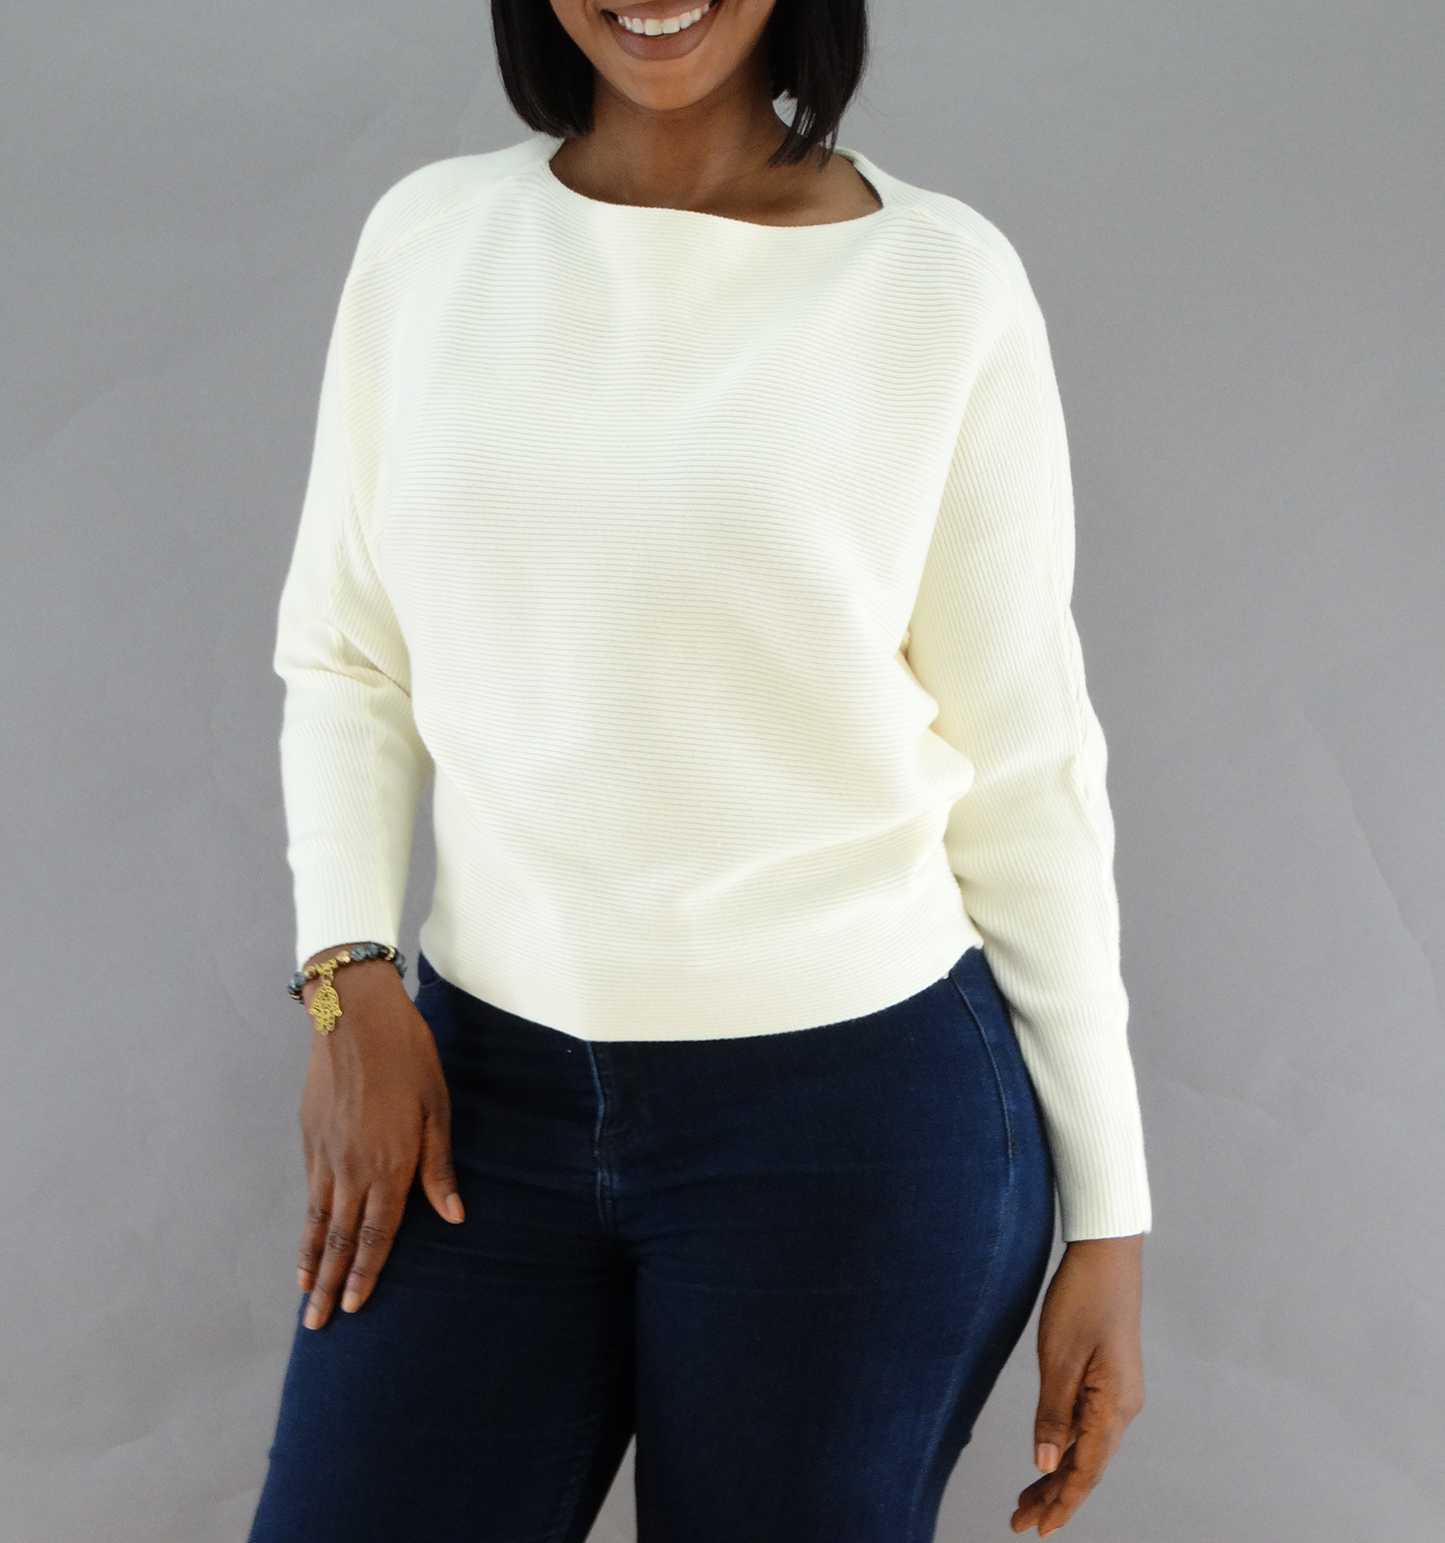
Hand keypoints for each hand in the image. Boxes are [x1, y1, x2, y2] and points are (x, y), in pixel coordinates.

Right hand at [295, 946, 463, 1329]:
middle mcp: (353, 1167)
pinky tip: (304, 1240)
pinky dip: (304, 1224)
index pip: (376, 1232)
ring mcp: (326, 1154)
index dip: (367, 1272)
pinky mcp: (309, 1138)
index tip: (357, 1306)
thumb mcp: (438, 1108)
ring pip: (317, 1220)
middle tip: (318, 1323)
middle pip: (339, 1237)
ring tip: (303, 1294)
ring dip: (310, 1260)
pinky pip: (308, 1193)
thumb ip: (439, 1166)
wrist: (354, 1016)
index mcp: (390, 1163)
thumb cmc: (408, 1056)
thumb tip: (453, 1215)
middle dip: (329, 1283)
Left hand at [1010, 1233, 1144, 1536]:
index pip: (1086, 1471)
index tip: (1036, 1530)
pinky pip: (1090, 1426)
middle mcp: (1124, 1407)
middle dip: (1055, 1496)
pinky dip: (1069, 1446)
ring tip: (1028, 1499)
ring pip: (1089, 1449)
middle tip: (1019, 1521)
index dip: (1061, 1503)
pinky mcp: (1111, 1379)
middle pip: (1088, 1467)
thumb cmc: (1083, 1298)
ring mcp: (1120, 1393)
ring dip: (1059, 1474)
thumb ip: (1054, 1414)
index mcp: (1115, 1407)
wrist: (1107, 1254)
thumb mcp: (1059, 1357)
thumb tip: (1045, 1464)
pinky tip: (1051, 1455)